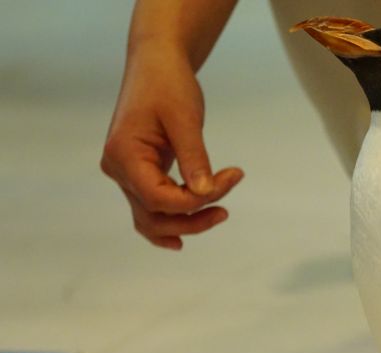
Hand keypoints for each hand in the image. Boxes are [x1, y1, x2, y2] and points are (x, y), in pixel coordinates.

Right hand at [101, 41, 242, 249]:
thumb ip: (194, 157)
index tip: (229, 180)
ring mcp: (126, 175)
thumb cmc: (168, 86)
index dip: (194, 201)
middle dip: (193, 218)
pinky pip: (153, 208)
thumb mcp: (184, 118)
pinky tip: (196, 224)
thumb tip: (205, 192)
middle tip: (227, 208)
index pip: (157, 198)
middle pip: (154, 216)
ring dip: (186, 222)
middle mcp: (118, 169)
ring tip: (221, 212)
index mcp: (123, 155)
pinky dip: (174, 219)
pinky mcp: (140, 175)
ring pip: (152, 218)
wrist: (156, 66)